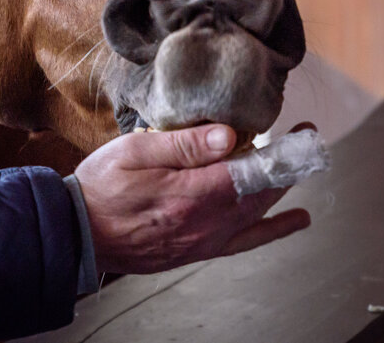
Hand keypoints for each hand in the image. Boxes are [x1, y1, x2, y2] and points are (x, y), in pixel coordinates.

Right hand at [73, 123, 311, 274]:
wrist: (77, 233)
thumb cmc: (101, 187)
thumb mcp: (134, 152)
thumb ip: (183, 144)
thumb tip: (228, 136)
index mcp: (191, 195)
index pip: (254, 172)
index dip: (284, 152)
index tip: (303, 133)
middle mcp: (205, 224)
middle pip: (263, 194)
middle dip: (289, 166)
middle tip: (306, 141)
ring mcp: (203, 241)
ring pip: (258, 215)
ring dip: (283, 191)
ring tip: (302, 168)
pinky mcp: (197, 251)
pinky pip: (245, 241)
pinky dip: (273, 229)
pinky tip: (292, 221)